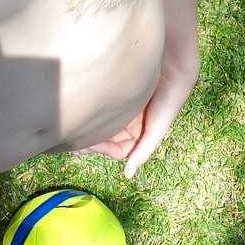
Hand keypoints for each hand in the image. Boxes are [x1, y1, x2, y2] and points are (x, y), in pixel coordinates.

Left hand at [76, 58, 197, 178]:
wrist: (171, 69)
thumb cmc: (167, 102)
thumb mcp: (156, 129)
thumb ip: (143, 152)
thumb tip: (128, 175)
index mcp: (139, 135)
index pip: (118, 151)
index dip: (104, 150)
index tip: (90, 145)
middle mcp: (129, 125)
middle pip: (107, 141)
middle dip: (92, 144)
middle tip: (75, 143)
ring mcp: (122, 111)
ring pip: (101, 127)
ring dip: (89, 132)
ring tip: (73, 131)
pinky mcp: (114, 95)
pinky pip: (100, 109)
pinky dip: (91, 114)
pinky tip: (80, 115)